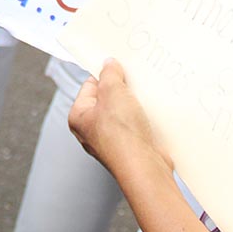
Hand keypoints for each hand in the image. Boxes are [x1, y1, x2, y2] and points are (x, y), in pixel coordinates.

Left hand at [68, 58, 168, 173]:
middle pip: (108, 98)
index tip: (118, 66)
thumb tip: (109, 64)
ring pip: (124, 111)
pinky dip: (145, 117)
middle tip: (133, 80)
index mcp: (79, 117)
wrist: (144, 167)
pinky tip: (153, 112)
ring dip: (136, 103)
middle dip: (122, 89)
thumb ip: (110, 74)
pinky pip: (137, 124)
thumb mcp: (113, 91)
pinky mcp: (131, 146)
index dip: (104, 74)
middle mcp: (93, 130)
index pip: (89, 86)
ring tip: (145, 96)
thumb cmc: (121, 135)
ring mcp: (112, 140)